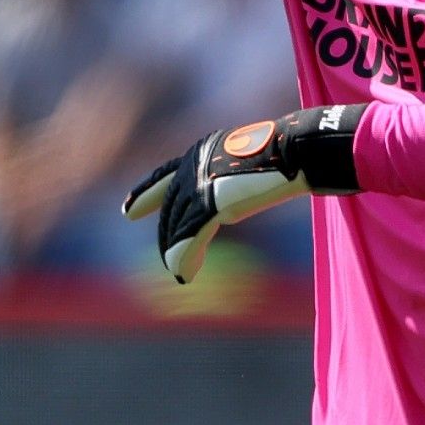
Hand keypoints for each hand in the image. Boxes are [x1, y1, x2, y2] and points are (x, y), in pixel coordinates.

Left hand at [123, 105, 364, 282]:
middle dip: (167, 236)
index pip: (164, 175)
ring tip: (180, 274)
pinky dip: (184, 258)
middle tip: (167, 260)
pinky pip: (189, 236)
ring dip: (176, 254)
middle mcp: (193, 164)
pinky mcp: (210, 201)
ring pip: (177, 226)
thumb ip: (227, 187)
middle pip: (171, 208)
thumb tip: (223, 211)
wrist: (296, 150)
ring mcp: (199, 181)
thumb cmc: (283, 159)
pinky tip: (184, 274)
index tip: (128, 211)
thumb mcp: (245, 170)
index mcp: (201, 152)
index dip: (145, 194)